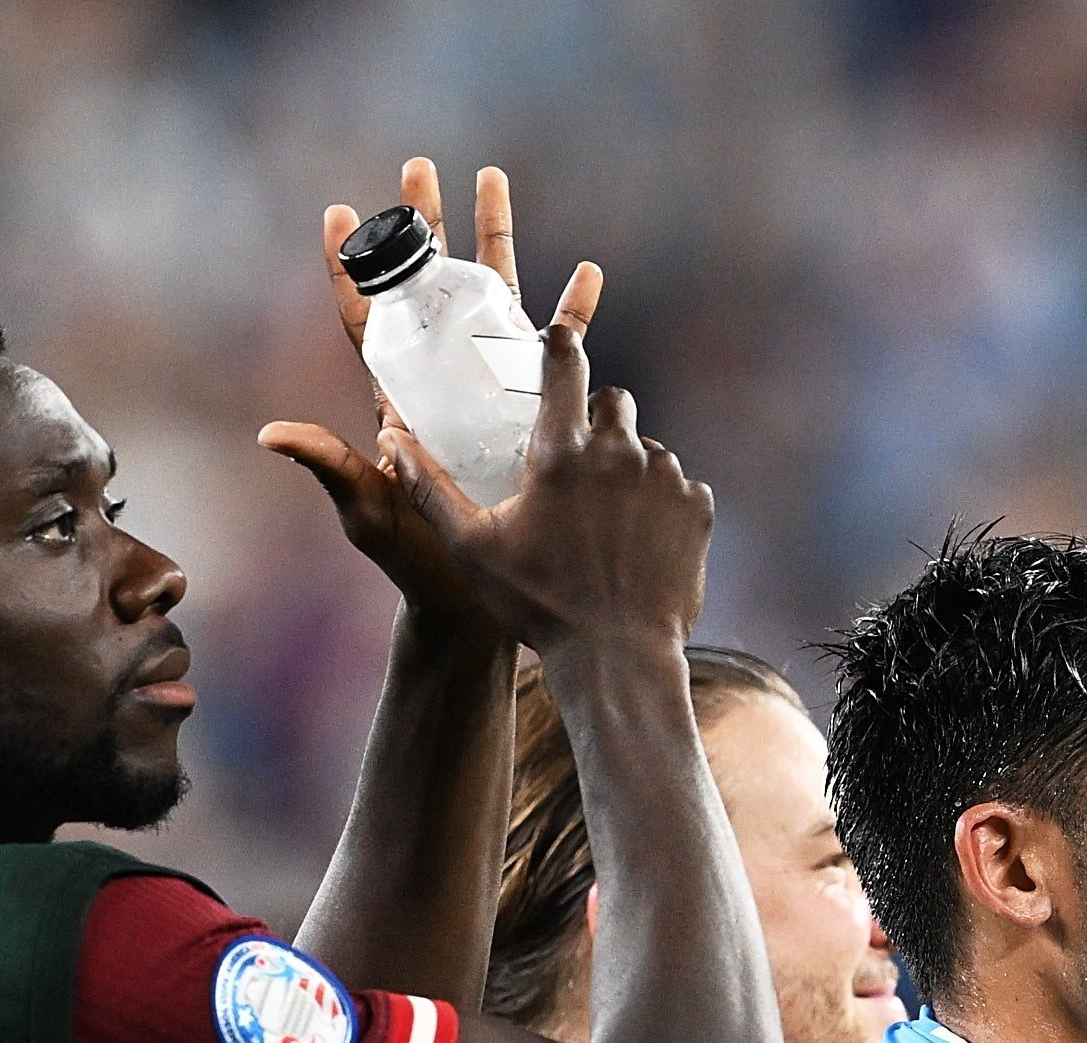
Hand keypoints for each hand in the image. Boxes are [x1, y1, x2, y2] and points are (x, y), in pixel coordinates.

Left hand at [257, 159, 565, 629]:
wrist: (475, 601)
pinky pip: (556, 350)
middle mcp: (439, 379)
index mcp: (395, 394)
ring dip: (493, 237)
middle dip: (423, 225)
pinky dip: (573, 312)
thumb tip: (270, 434)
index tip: (339, 213)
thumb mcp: (367, 510)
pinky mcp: (531, 408)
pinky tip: (588, 275)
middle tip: (419, 167)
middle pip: (429, 284)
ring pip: (489, 295)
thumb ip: (329, 467)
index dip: (352, 267)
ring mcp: (486, 388)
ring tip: (491, 178)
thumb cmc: (414, 562)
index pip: (368, 317)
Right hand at [353, 231, 702, 659]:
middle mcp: (619, 451)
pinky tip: (641, 546)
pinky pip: (680, 487)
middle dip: (598, 422)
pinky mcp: (697, 506)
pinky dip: (662, 507)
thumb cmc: (539, 605)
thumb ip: (429, 490)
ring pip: (648, 448)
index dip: (558, 343)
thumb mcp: (473, 549)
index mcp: (561, 451)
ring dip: (630, 470)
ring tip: (609, 523)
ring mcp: (665, 477)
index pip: (564, 360)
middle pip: (614, 400)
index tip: (555, 339)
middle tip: (580, 469)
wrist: (619, 659)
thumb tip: (390, 440)